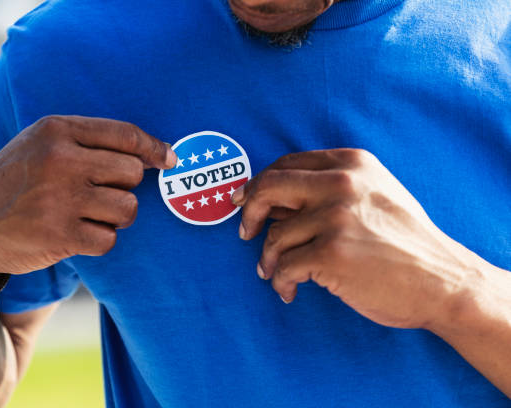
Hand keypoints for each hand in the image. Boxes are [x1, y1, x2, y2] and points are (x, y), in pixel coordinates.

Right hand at [0, 115, 175, 286]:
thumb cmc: (17, 180)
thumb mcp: (42, 144)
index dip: (155, 149)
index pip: (126, 135)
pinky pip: (110, 239)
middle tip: (97, 193)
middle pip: (133, 173)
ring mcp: (61, 198)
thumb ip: (91, 142)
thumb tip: (159, 155)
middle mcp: (60, 160)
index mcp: (57, 130)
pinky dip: (99, 240)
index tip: (169, 160)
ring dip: (115, 216)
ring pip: (128, 208)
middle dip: (123, 187)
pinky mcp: (61, 234)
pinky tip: (75, 234)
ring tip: (87, 214)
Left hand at [232, 149, 479, 329]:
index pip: (285, 164)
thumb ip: (328, 188)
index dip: (259, 184)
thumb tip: (271, 200)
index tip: (245, 201)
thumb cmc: (404, 240)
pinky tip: (289, 290)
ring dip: (269, 260)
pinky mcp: (332, 253)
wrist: (443, 280)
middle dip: (249, 212)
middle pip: (269, 187)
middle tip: (245, 232)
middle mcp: (341, 184)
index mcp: (350, 164)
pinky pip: (285, 266)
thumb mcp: (374, 194)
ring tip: (276, 273)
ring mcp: (336, 218)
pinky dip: (281, 281)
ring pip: (275, 236)